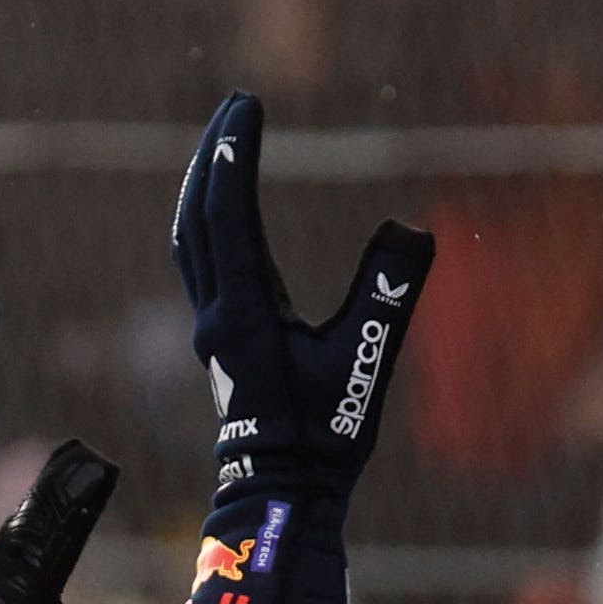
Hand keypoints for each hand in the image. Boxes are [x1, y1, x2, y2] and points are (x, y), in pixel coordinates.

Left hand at [174, 91, 434, 506]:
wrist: (280, 496)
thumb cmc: (323, 440)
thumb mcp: (367, 364)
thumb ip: (389, 297)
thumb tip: (412, 231)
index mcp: (245, 313)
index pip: (228, 213)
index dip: (235, 155)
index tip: (249, 107)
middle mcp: (216, 316)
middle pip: (196, 216)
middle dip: (211, 156)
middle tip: (234, 107)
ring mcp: (211, 331)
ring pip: (191, 241)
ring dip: (203, 188)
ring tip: (224, 149)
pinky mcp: (218, 346)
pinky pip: (201, 267)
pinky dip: (209, 225)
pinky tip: (228, 220)